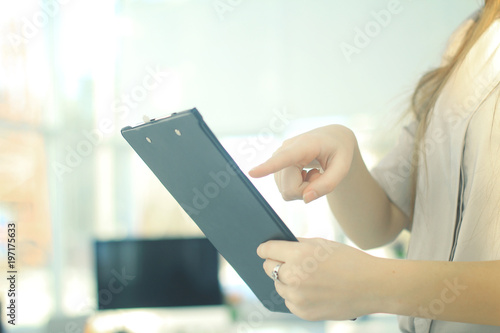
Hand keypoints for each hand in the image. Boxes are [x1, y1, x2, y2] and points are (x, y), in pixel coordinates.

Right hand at [248, 125, 356, 202]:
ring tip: (313, 173)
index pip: (285, 158)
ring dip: (303, 189)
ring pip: (286, 190)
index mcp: (305, 145)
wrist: (332, 138)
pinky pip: (285, 189)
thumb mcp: (343, 167)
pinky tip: (305, 173)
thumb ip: (327, 184)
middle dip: (306, 191)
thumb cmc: (339, 151)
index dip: (268, 167)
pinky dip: (298, 187)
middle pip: (289, 188)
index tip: (252, 173)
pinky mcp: (276, 164)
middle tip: (319, 177)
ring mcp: (278, 156)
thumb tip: (306, 199)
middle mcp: (286, 149)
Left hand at [257, 238, 378, 320]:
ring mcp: (298, 297)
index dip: (264, 248)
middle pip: (268, 268)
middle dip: (274, 263)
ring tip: (300, 276)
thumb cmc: (348, 261)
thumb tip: (278, 247)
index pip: (267, 250)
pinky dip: (294, 296)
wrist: (372, 286)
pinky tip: (309, 290)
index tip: (262, 249)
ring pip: (278, 286)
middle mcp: (294, 276)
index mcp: (299, 254)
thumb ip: (297, 245)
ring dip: (285, 280)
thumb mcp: (322, 244)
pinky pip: (288, 301)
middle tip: (281, 261)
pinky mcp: (303, 312)